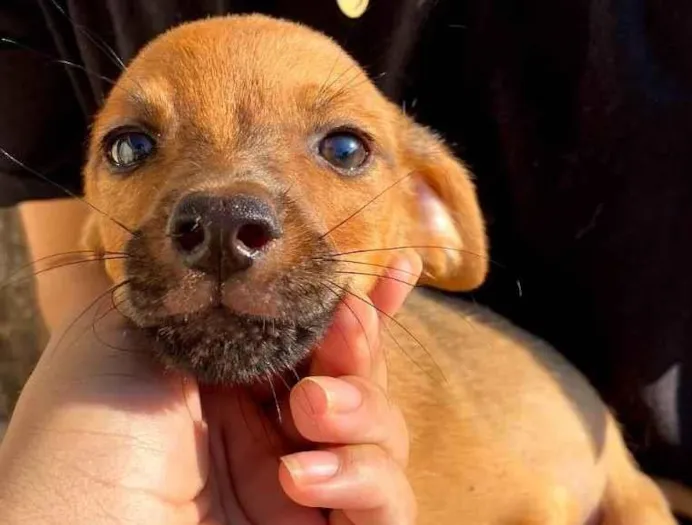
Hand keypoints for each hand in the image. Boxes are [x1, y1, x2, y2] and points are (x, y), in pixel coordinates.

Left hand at [0, 254, 420, 524]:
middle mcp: (273, 431)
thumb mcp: (124, 340)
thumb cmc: (82, 442)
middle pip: (360, 377)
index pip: (316, 338)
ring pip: (386, 435)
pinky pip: (390, 508)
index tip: (398, 272)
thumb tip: (251, 265)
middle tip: (346, 327)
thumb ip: (195, 294)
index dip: (362, 307)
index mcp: (233, 383)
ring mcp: (303, 486)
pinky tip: (302, 477)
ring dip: (362, 410)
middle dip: (363, 346)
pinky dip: (364, 480)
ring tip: (310, 411)